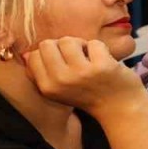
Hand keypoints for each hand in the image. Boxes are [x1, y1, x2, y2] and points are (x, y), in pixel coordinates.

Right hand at [20, 37, 147, 117]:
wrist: (120, 108)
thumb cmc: (89, 95)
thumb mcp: (60, 90)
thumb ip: (43, 73)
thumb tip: (27, 54)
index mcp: (47, 87)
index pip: (33, 56)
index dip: (50, 53)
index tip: (64, 61)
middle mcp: (61, 80)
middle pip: (48, 44)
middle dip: (63, 46)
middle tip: (78, 57)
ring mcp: (81, 73)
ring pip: (68, 40)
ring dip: (81, 45)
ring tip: (90, 58)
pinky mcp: (102, 66)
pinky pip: (93, 43)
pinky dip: (101, 49)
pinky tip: (105, 61)